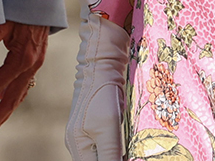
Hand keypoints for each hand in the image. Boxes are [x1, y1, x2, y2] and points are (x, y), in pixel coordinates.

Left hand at [0, 21, 48, 135]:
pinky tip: (5, 100)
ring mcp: (36, 64)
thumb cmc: (18, 7)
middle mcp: (32, 64)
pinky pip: (25, 85)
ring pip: (20, 94)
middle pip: (13, 98)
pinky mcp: (36, 61)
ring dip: (6, 111)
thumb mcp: (2, 21)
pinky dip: (15, 96)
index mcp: (22, 57)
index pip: (0, 82)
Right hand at [66, 0, 128, 160]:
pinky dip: (119, 152)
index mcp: (78, 147)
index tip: (130, 160)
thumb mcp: (108, 129)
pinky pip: (107, 147)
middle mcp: (79, 144)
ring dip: (119, 157)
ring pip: (104, 156)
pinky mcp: (97, 127)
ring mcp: (87, 135)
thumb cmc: (103, 95)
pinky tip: (131, 150)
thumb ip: (110, 156)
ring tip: (135, 154)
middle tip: (136, 156)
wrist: (102, 64)